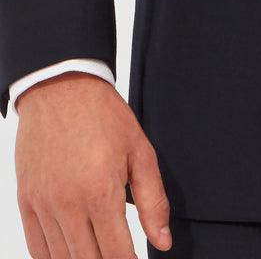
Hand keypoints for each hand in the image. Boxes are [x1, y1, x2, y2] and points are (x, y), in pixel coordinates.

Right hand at [15, 72, 171, 255]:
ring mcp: (43, 205)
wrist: (61, 88)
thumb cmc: (103, 115)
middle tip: (120, 256)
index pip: (117, 254)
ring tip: (99, 253)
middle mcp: (68, 204)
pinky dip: (53, 257)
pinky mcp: (26, 201)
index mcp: (101, 192)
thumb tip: (163, 241)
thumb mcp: (140, 151)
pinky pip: (36, 247)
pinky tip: (70, 253)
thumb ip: (153, 201)